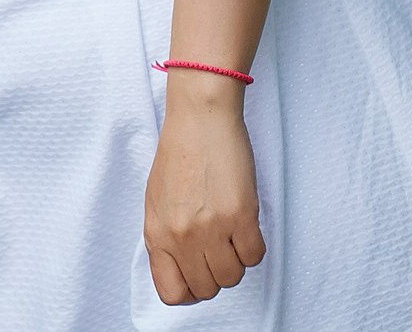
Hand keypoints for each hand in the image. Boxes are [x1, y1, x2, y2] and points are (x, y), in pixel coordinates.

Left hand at [143, 80, 265, 304]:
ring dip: (236, 260)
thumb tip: (182, 269)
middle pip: (207, 289)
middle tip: (218, 248)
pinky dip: (253, 247)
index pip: (172, 292)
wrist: (199, 120)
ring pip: (233, 277)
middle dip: (215, 274)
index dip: (189, 289)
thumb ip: (167, 239)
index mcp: (157, 232)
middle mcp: (181, 235)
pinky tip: (244, 224)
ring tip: (230, 232)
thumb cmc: (178, 155)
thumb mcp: (157, 202)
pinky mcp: (240, 216)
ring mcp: (211, 228)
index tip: (198, 274)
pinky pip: (255, 257)